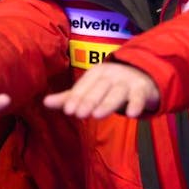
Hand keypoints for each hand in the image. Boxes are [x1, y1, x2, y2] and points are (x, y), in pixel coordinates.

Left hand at [43, 62, 158, 118]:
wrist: (143, 74)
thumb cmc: (110, 84)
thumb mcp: (90, 88)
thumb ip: (70, 97)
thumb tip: (45, 102)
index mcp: (96, 73)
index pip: (84, 86)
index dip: (76, 97)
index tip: (69, 110)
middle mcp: (111, 75)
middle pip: (99, 88)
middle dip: (89, 101)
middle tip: (79, 114)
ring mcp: (127, 81)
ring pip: (117, 93)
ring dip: (107, 103)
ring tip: (97, 115)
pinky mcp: (142, 89)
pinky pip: (139, 97)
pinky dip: (136, 104)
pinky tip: (132, 115)